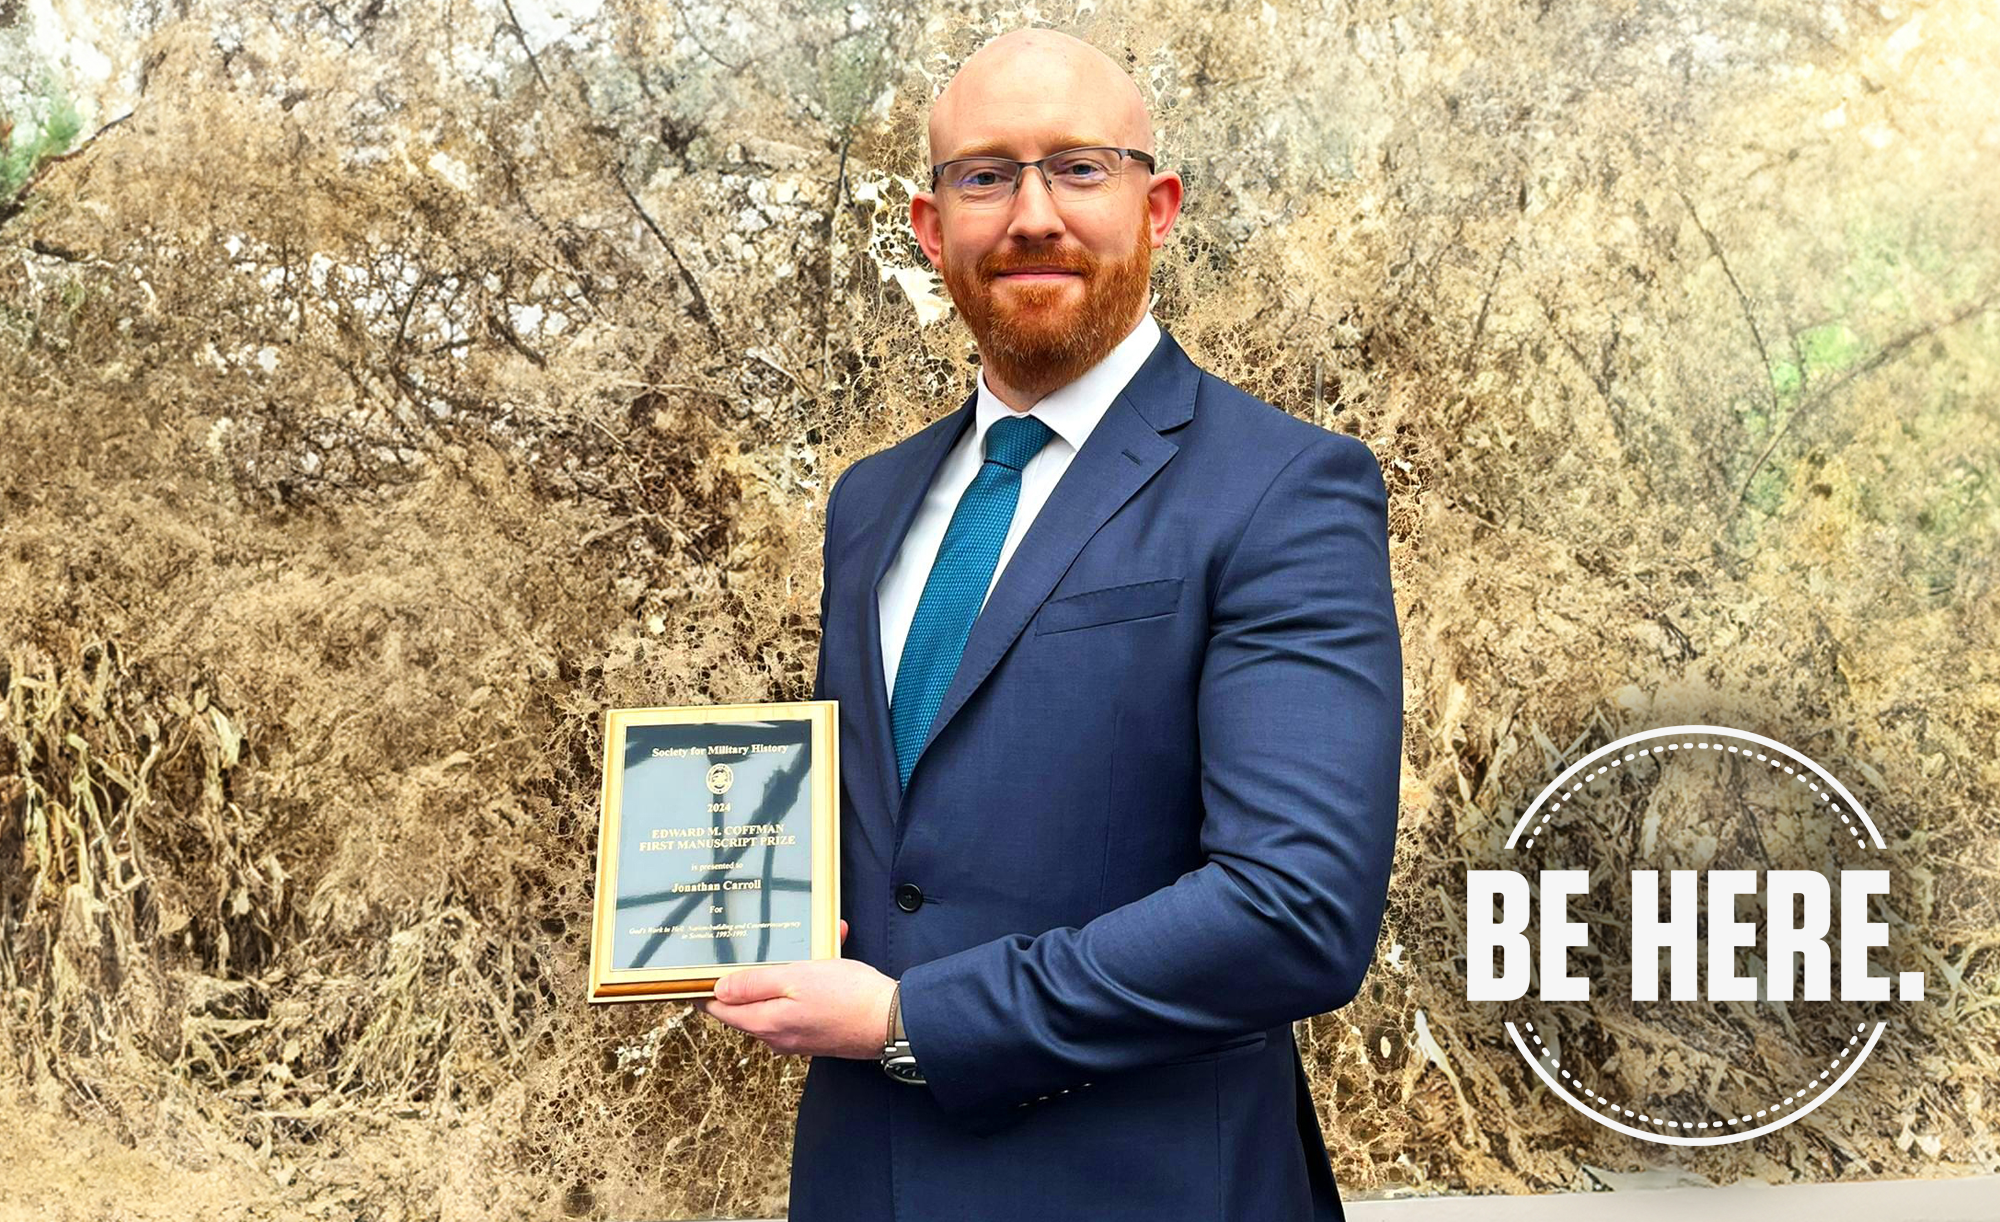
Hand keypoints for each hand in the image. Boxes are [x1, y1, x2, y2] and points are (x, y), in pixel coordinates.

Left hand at [693, 920, 896, 1059]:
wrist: (894, 1021)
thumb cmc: (847, 997)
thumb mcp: (796, 979)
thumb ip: (754, 985)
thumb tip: (718, 991)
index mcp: (766, 1024)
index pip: (720, 1010)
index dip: (704, 990)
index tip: (695, 970)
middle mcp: (777, 1037)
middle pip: (747, 1005)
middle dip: (751, 973)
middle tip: (751, 944)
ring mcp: (798, 1037)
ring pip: (777, 1000)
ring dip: (785, 972)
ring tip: (803, 943)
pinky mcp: (818, 1032)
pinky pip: (801, 1003)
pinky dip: (808, 980)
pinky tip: (828, 955)